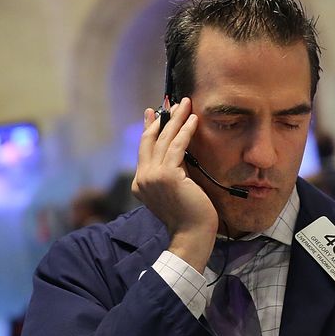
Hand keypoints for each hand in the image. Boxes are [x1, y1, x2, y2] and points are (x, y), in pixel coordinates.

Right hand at [131, 99, 216, 270]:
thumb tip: (176, 150)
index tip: (152, 113)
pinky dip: (186, 131)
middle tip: (172, 102)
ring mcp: (153, 177)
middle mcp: (143, 178)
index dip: (149, 128)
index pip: (144, 149)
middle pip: (151, 140)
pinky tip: (194, 119)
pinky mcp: (168, 175)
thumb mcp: (174, 189)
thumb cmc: (189, 214)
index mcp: (140, 183)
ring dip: (176, 119)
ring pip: (164, 140)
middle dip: (163, 118)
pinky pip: (178, 147)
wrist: (192, 234)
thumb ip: (169, 171)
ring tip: (186, 104)